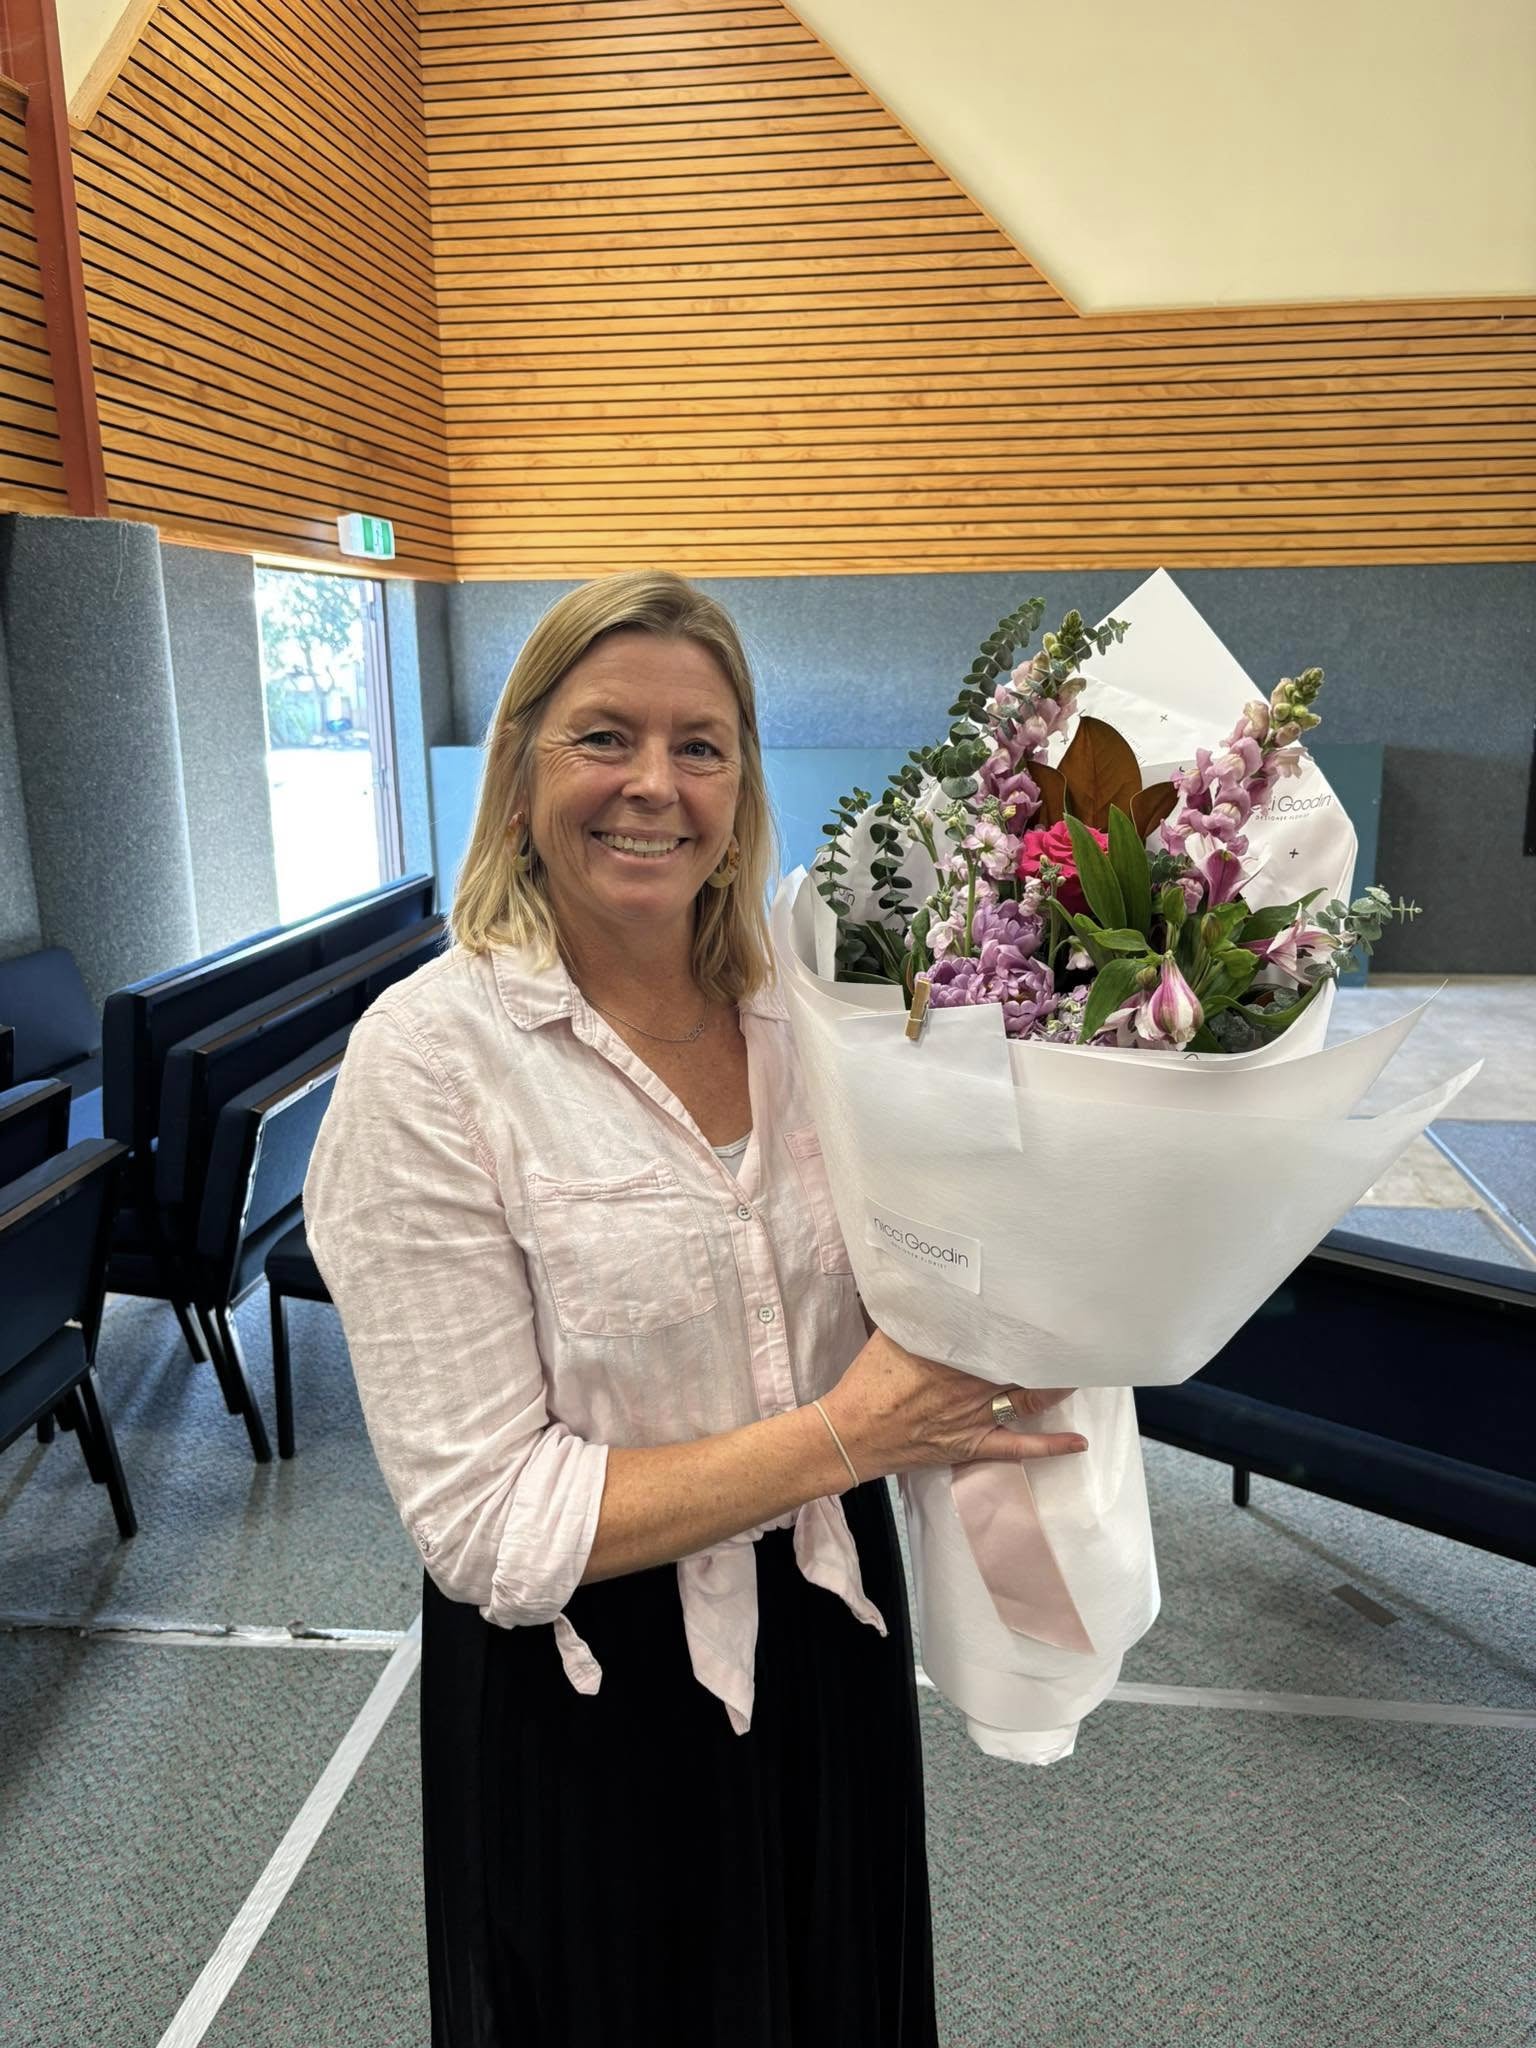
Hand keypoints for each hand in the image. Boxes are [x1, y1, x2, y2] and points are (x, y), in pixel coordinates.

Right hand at [819, 1328, 1086, 1480]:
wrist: (852, 1433)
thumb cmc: (867, 1382)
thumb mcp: (890, 1335)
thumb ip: (917, 1315)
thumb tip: (925, 1283)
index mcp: (953, 1351)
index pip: (999, 1333)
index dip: (1025, 1322)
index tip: (1047, 1306)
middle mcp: (972, 1382)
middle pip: (1020, 1362)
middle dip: (1046, 1350)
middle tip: (1074, 1336)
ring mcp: (978, 1415)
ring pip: (1029, 1398)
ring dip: (1056, 1386)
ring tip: (1081, 1371)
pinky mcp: (975, 1445)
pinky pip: (1020, 1447)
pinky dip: (1051, 1446)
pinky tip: (1079, 1442)